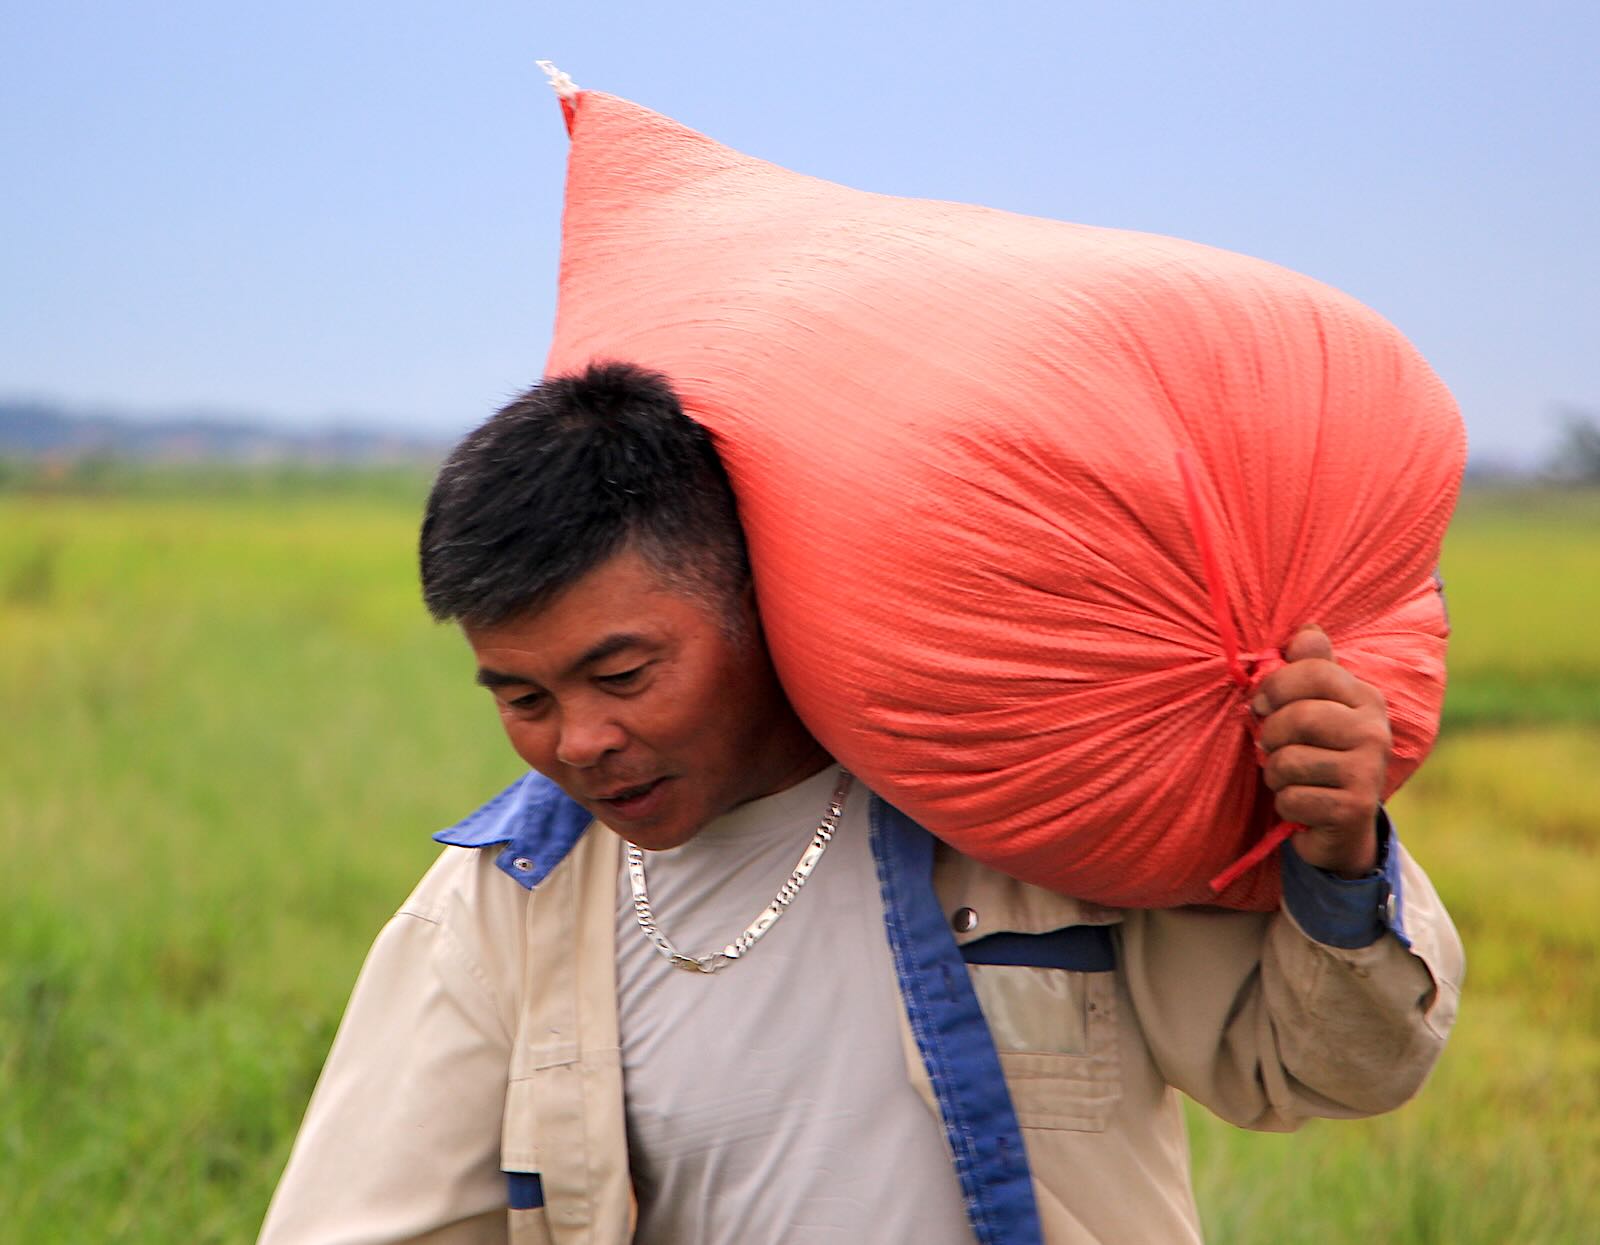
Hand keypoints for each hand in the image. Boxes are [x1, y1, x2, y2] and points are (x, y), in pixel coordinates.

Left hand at [1251, 625, 1389, 878]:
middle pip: (1298, 717)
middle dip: (1270, 736)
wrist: (1343, 823)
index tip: (1262, 702)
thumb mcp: (1316, 707)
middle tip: (1271, 748)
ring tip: (1291, 778)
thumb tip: (1307, 630)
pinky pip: (1291, 798)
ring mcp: (1368, 771)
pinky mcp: (1355, 809)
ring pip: (1288, 761)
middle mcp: (1374, 731)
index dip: (1276, 684)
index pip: (1314, 670)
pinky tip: (1303, 804)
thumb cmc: (1320, 754)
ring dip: (1275, 775)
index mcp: (1365, 699)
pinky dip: (1285, 803)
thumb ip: (1311, 668)